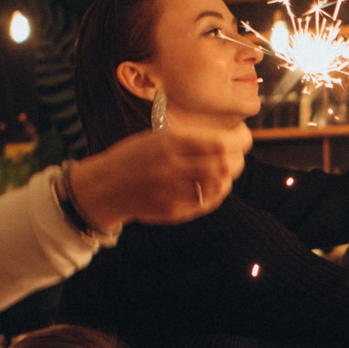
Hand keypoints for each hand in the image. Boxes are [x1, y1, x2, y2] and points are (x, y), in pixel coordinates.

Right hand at [62, 124, 250, 227]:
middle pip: (223, 165)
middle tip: (238, 155)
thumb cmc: (133, 158)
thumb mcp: (156, 137)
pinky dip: (217, 193)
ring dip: (228, 177)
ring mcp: (172, 191)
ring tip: (226, 170)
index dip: (239, 140)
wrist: (104, 187)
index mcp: (168, 142)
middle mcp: (171, 167)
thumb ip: (189, 140)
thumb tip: (226, 140)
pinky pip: (206, 203)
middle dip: (237, 159)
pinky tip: (215, 186)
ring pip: (218, 186)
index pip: (218, 142)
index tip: (244, 137)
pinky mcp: (172, 211)